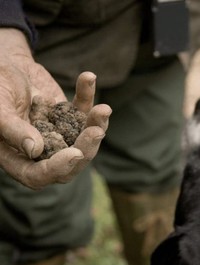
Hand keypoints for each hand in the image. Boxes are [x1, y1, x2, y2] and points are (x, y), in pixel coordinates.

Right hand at [0, 28, 111, 188]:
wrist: (5, 67)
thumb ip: (13, 130)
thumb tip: (34, 150)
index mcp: (18, 157)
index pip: (38, 175)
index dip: (57, 169)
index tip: (74, 153)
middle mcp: (42, 151)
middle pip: (70, 162)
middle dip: (86, 149)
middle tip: (96, 132)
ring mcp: (59, 135)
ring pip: (84, 140)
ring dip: (96, 125)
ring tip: (103, 109)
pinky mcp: (69, 117)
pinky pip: (83, 111)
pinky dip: (86, 95)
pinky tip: (88, 78)